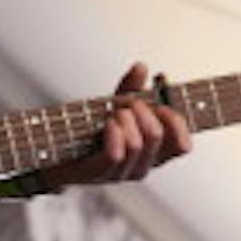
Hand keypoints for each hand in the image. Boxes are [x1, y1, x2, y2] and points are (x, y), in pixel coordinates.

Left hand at [44, 63, 192, 188]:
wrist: (57, 150)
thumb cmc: (91, 130)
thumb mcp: (116, 105)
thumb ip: (131, 88)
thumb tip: (141, 67)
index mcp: (154, 153)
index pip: (182, 146)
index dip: (175, 121)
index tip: (161, 104)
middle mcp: (142, 165)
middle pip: (158, 137)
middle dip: (144, 111)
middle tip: (130, 102)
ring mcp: (122, 173)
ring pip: (137, 144)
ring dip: (125, 119)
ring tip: (114, 113)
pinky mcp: (100, 173)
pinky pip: (115, 155)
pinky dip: (114, 134)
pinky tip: (108, 123)